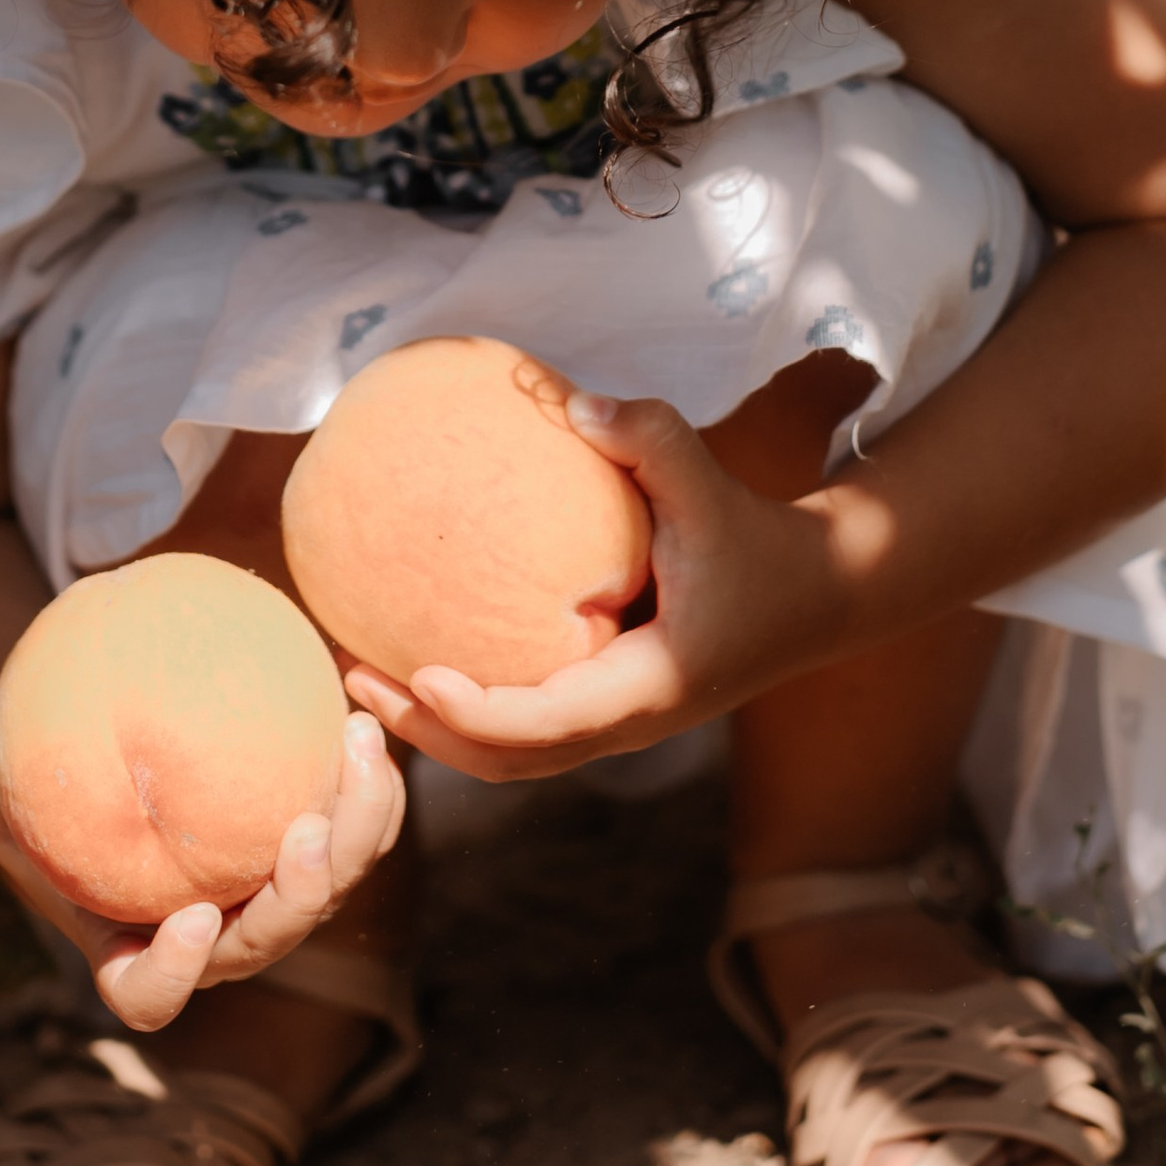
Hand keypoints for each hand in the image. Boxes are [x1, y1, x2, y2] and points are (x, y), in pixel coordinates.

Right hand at [0, 705, 405, 1031]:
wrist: (108, 755)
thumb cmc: (40, 781)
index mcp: (134, 948)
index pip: (152, 995)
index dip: (175, 974)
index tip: (192, 917)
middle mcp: (215, 938)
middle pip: (271, 942)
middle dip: (301, 897)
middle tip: (306, 829)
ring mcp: (272, 897)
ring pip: (334, 885)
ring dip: (360, 824)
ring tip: (360, 743)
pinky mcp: (317, 846)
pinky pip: (360, 825)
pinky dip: (372, 777)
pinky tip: (359, 700)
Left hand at [343, 392, 851, 782]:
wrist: (813, 596)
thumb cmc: (758, 541)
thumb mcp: (712, 487)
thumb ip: (652, 440)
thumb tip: (573, 403)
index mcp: (648, 688)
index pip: (546, 726)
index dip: (476, 714)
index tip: (418, 674)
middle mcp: (624, 721)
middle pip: (507, 762)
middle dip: (426, 733)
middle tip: (352, 675)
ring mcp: (613, 723)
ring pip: (510, 756)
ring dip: (435, 728)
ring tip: (362, 672)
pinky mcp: (605, 704)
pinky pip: (523, 724)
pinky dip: (466, 708)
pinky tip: (417, 651)